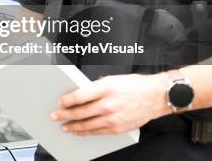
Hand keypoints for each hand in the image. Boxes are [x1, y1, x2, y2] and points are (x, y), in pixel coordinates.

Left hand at [51, 73, 171, 135]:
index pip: (80, 96)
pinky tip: (79, 132)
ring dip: (73, 126)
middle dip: (65, 115)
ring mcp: (114, 118)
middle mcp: (109, 104)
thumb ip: (95, 87)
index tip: (59, 102)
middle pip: (80, 112)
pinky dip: (86, 132)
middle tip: (55, 116)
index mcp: (105, 88)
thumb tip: (79, 94)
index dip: (67, 100)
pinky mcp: (118, 128)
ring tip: (64, 126)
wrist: (156, 96)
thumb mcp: (112, 79)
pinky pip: (97, 132)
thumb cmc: (134, 85)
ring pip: (87, 125)